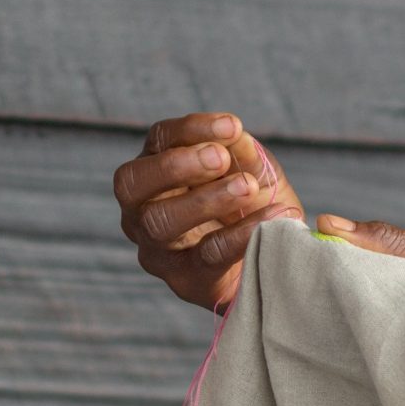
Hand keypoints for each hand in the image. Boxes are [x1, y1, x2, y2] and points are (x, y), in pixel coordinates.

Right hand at [114, 113, 304, 308]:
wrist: (272, 258)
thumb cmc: (250, 206)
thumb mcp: (251, 169)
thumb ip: (240, 151)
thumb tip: (233, 135)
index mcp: (155, 171)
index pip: (158, 140)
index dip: (191, 129)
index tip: (232, 126)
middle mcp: (141, 208)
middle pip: (132, 182)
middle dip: (175, 165)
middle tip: (220, 158)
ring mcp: (156, 248)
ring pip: (159, 222)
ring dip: (204, 200)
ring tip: (247, 186)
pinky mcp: (185, 280)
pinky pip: (206, 256)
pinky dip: (241, 233)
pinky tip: (272, 217)